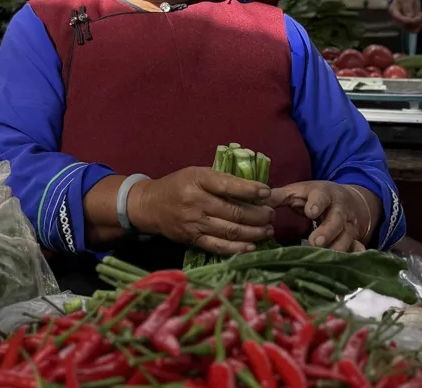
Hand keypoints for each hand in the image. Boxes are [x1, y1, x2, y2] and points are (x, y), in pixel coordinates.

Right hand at [128, 167, 274, 254]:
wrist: (149, 206)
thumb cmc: (177, 185)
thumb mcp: (196, 173)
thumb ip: (220, 180)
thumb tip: (253, 189)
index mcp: (198, 180)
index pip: (228, 185)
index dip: (250, 190)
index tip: (268, 193)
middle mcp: (196, 201)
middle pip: (234, 211)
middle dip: (258, 215)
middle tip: (272, 215)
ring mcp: (194, 222)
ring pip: (230, 230)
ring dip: (254, 232)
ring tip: (268, 230)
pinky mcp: (192, 239)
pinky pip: (218, 246)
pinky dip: (237, 248)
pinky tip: (251, 246)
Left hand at [268, 181, 373, 252]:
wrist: (348, 198)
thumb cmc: (315, 196)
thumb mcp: (298, 191)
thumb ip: (279, 196)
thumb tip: (257, 201)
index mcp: (324, 194)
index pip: (321, 197)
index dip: (317, 204)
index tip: (310, 212)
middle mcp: (340, 209)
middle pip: (337, 220)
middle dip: (327, 231)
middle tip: (315, 243)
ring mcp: (349, 224)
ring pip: (347, 235)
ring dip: (338, 247)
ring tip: (326, 257)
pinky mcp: (355, 236)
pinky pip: (358, 245)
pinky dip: (356, 253)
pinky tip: (353, 260)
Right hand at [388, 0, 421, 32]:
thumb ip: (408, 7)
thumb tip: (410, 17)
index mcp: (393, 11)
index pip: (399, 18)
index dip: (408, 20)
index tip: (417, 17)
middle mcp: (396, 18)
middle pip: (404, 25)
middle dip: (414, 22)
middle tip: (421, 14)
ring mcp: (401, 21)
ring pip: (408, 28)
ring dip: (416, 25)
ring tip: (421, 17)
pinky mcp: (406, 23)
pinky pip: (411, 28)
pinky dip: (416, 27)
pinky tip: (421, 24)